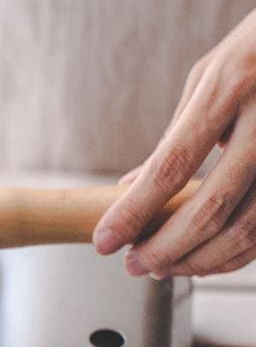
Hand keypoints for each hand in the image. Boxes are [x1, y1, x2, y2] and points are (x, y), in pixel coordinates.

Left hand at [93, 7, 255, 277]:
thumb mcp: (208, 77)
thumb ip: (175, 135)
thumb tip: (129, 188)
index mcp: (229, 88)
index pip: (170, 165)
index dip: (133, 211)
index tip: (104, 241)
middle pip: (210, 207)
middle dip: (165, 248)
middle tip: (133, 266)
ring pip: (246, 228)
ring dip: (199, 260)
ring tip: (163, 268)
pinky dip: (234, 254)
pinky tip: (204, 259)